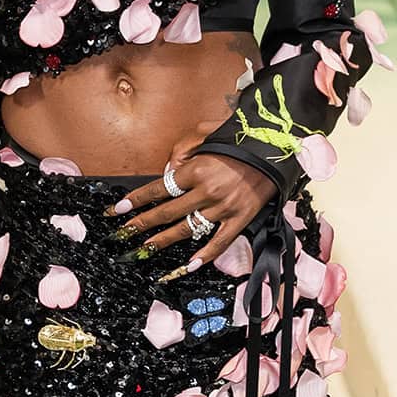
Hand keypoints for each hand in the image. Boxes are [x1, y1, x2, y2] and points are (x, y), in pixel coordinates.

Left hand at [109, 130, 275, 276]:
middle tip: (125, 232)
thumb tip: (167, 172)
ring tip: (146, 249)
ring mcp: (223, 207)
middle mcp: (207, 191)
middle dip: (142, 223)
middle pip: (167, 212)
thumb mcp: (205, 131)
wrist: (276, 145)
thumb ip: (182, 150)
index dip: (137, 200)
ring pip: (187, 229)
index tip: (119, 209)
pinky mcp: (240, 219)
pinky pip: (219, 242)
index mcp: (197, 168)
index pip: (158, 188)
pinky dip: (204, 256)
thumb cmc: (240, 137)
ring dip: (164, 240)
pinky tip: (189, 265)